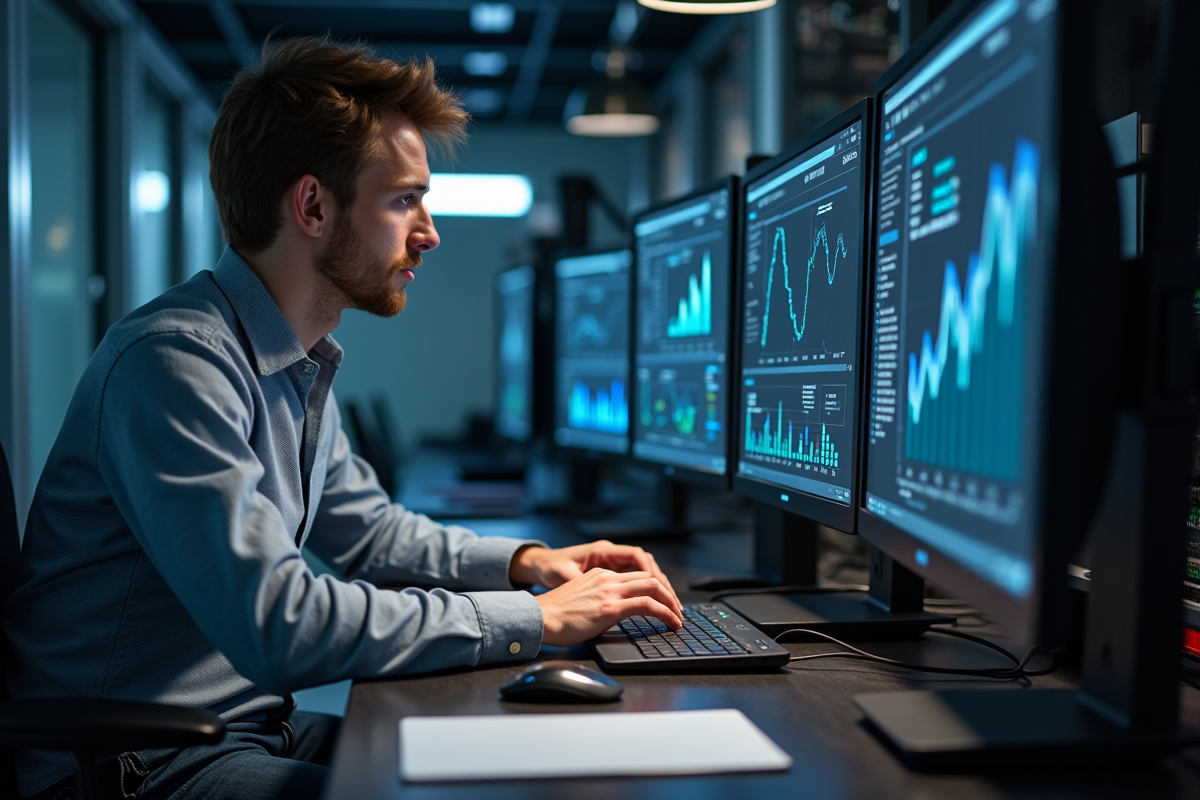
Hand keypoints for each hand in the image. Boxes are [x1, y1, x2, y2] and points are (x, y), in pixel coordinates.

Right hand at [510, 541, 680, 614]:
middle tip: (677, 609)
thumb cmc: (553, 615)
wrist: (539, 618)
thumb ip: (596, 599)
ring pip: (654, 588)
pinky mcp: (611, 607)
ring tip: (678, 617)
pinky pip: (648, 605)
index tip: (662, 601)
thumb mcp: (578, 598)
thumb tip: (607, 613)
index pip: (635, 576)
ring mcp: (610, 591)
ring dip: (671, 602)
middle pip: (649, 578)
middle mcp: (607, 578)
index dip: (654, 587)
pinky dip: (665, 613)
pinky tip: (672, 622)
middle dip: (668, 593)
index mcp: (599, 575)